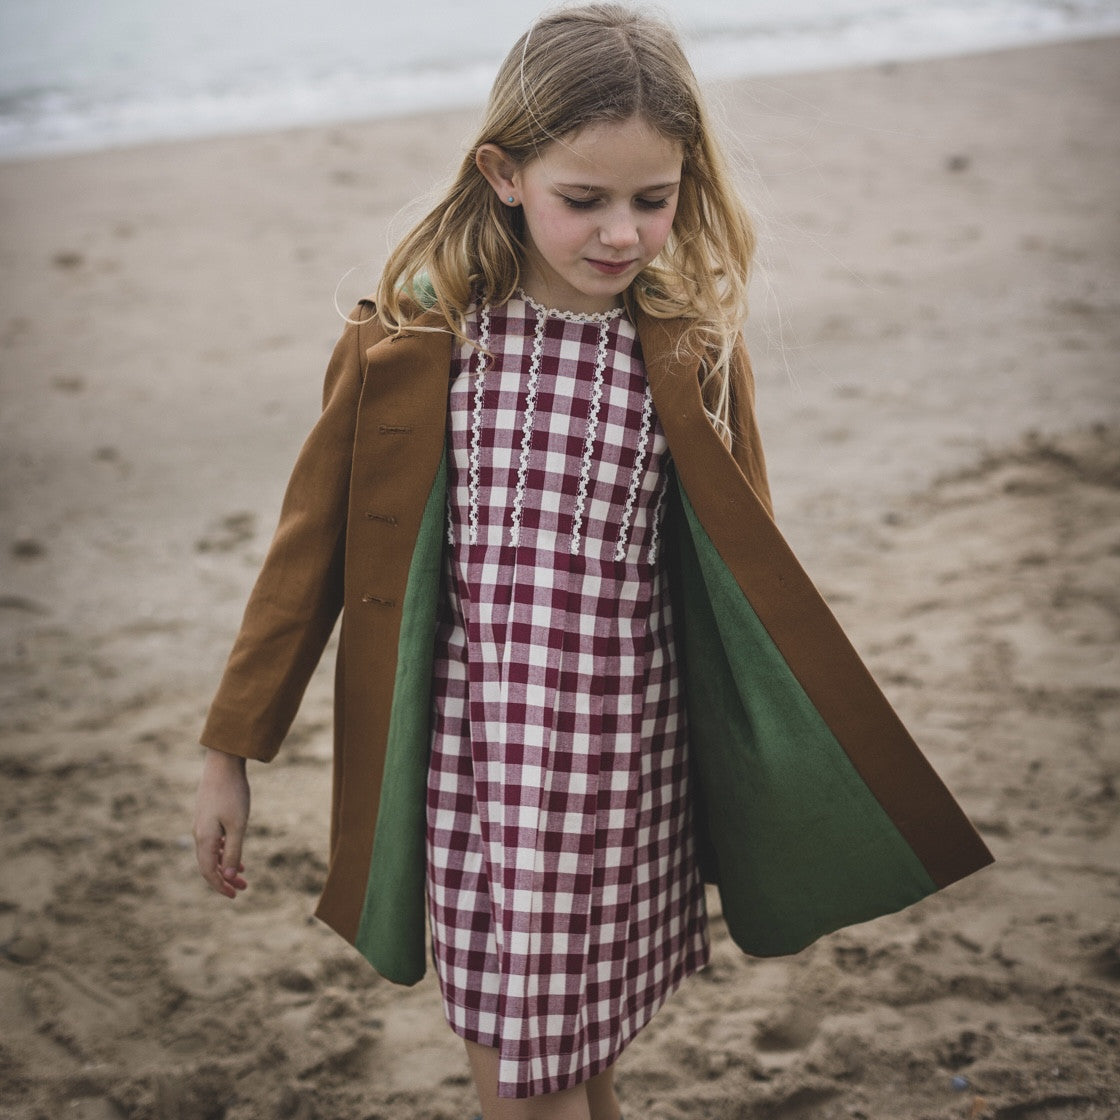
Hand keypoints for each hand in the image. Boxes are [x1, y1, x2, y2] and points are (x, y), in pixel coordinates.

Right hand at [193, 748, 249, 898]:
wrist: (222, 764)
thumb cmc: (232, 794)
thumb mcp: (238, 825)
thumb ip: (232, 852)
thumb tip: (227, 878)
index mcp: (204, 839)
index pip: (208, 871)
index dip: (220, 886)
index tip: (234, 895)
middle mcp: (199, 834)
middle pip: (209, 865)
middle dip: (224, 879)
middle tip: (242, 889)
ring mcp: (202, 825)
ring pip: (211, 853)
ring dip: (226, 867)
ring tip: (242, 877)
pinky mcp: (207, 816)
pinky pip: (213, 842)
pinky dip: (224, 853)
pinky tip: (236, 856)